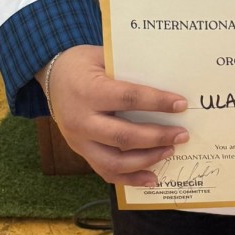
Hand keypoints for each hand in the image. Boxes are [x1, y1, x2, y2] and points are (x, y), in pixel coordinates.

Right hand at [42, 45, 188, 186]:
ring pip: (114, 161)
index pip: (128, 98)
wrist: (53, 78)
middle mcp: (81, 121)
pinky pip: (105, 171)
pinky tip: (151, 178)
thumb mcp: (103, 56)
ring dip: (146, 160)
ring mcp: (79, 141)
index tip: (181, 104)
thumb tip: (167, 78)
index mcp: (88, 91)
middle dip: (156, 137)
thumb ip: (129, 68)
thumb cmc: (84, 63)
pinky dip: (130, 178)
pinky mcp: (81, 152)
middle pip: (123, 136)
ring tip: (170, 151)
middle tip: (182, 134)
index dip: (156, 102)